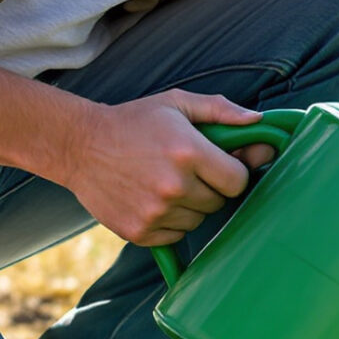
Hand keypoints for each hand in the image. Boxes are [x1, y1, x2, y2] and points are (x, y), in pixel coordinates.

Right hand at [54, 90, 277, 247]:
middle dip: (212, 188)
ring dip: (192, 205)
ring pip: (199, 220)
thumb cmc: (134, 121)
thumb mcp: (176, 103)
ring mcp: (155, 212)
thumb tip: (258, 121)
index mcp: (189, 152)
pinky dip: (172, 221)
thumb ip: (221, 109)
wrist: (80, 146)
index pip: (239, 180)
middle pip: (220, 202)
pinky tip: (153, 199)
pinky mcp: (140, 232)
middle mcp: (174, 186)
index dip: (234, 172)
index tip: (220, 164)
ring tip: (167, 182)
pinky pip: (176, 235)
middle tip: (189, 171)